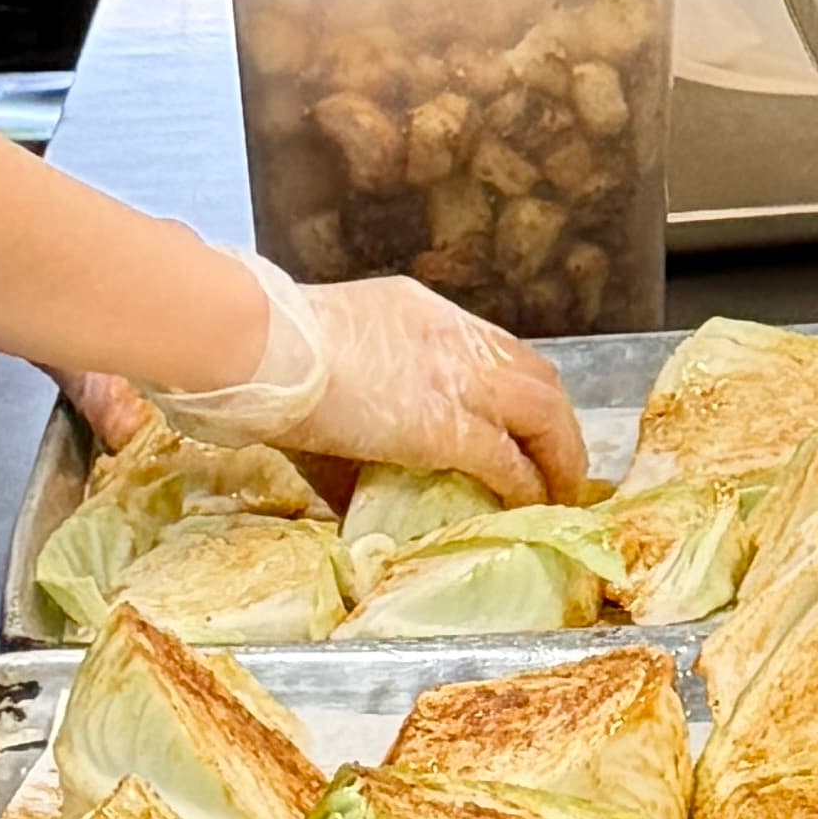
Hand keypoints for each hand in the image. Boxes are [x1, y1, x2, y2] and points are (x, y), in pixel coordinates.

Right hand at [134, 259, 587, 503]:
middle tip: (560, 458)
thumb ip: (355, 403)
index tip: (524, 419)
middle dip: (556, 420)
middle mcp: (452, 338)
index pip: (494, 348)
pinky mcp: (444, 427)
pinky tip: (530, 504)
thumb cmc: (266, 352)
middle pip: (536, 373)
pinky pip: (507, 459)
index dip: (518, 387)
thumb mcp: (330, 357)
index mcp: (421, 313)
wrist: (255, 343)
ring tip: (562, 490)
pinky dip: (526, 483)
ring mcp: (453, 379)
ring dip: (560, 453)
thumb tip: (348, 470)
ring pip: (543, 411)